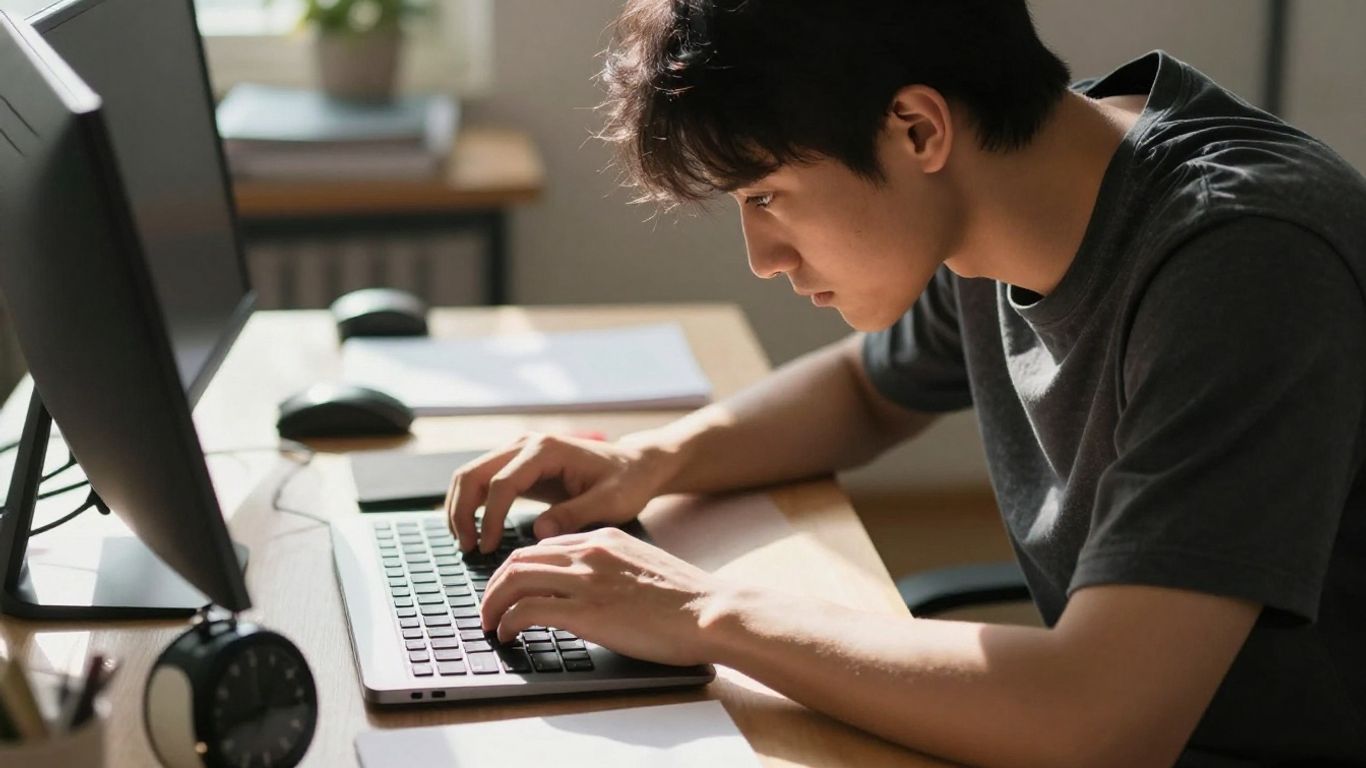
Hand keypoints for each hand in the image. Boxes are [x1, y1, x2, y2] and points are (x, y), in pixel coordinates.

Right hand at [445, 433, 672, 553]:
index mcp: (547, 450)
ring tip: (467, 544)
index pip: (501, 483)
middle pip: (473, 473)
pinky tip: (477, 531)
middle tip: (468, 549)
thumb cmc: (627, 483)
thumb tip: (538, 532)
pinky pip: (483, 481)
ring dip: (461, 508)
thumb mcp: (610, 503)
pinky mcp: (519, 465)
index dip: (489, 518)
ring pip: (471, 475)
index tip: (487, 548)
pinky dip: (472, 504)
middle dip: (463, 512)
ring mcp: (519, 452)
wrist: (636, 465)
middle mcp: (526, 444)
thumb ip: (575, 515)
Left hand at [479, 528, 720, 666]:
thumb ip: (614, 570)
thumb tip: (596, 594)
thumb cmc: (688, 601)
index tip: (511, 588)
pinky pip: (526, 610)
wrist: (711, 611)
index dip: (520, 568)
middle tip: (488, 607)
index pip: (544, 545)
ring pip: (514, 579)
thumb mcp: (644, 568)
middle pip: (520, 558)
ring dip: (492, 603)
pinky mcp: (586, 611)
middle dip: (496, 584)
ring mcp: (586, 580)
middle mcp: (590, 552)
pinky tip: (508, 635)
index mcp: (605, 539)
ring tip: (489, 624)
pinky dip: (507, 622)